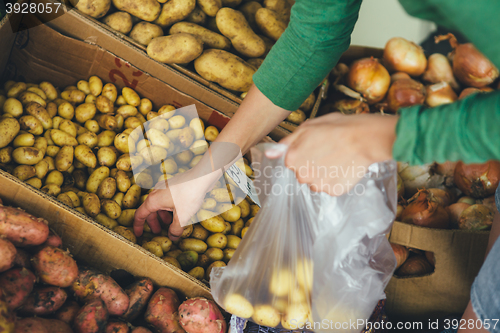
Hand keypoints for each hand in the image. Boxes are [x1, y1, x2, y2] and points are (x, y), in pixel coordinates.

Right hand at [133, 168, 213, 240]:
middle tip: (158, 232)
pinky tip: (178, 212)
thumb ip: (175, 229)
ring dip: (162, 215)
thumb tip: (172, 237)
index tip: (138, 234)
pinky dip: (168, 208)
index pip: (140, 215)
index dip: (138, 226)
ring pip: (159, 204)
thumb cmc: (189, 195)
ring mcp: (165, 187)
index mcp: (154, 200)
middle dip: (153, 222)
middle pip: (150, 209)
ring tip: (171, 223)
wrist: (201, 177)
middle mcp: (156, 192)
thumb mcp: (182, 216)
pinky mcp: (173, 185)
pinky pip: (166, 199)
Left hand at [267, 113, 398, 195]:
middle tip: (327, 150)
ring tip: (337, 158)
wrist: (365, 138)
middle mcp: (302, 175)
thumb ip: (287, 142)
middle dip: (311, 164)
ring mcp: (318, 184)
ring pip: (316, 182)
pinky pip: (330, 187)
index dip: (303, 152)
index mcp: (292, 158)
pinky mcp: (333, 191)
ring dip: (323, 173)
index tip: (314, 146)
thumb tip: (269, 153)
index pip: (291, 161)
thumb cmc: (338, 128)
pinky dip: (336, 179)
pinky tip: (343, 167)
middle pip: (302, 173)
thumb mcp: (308, 127)